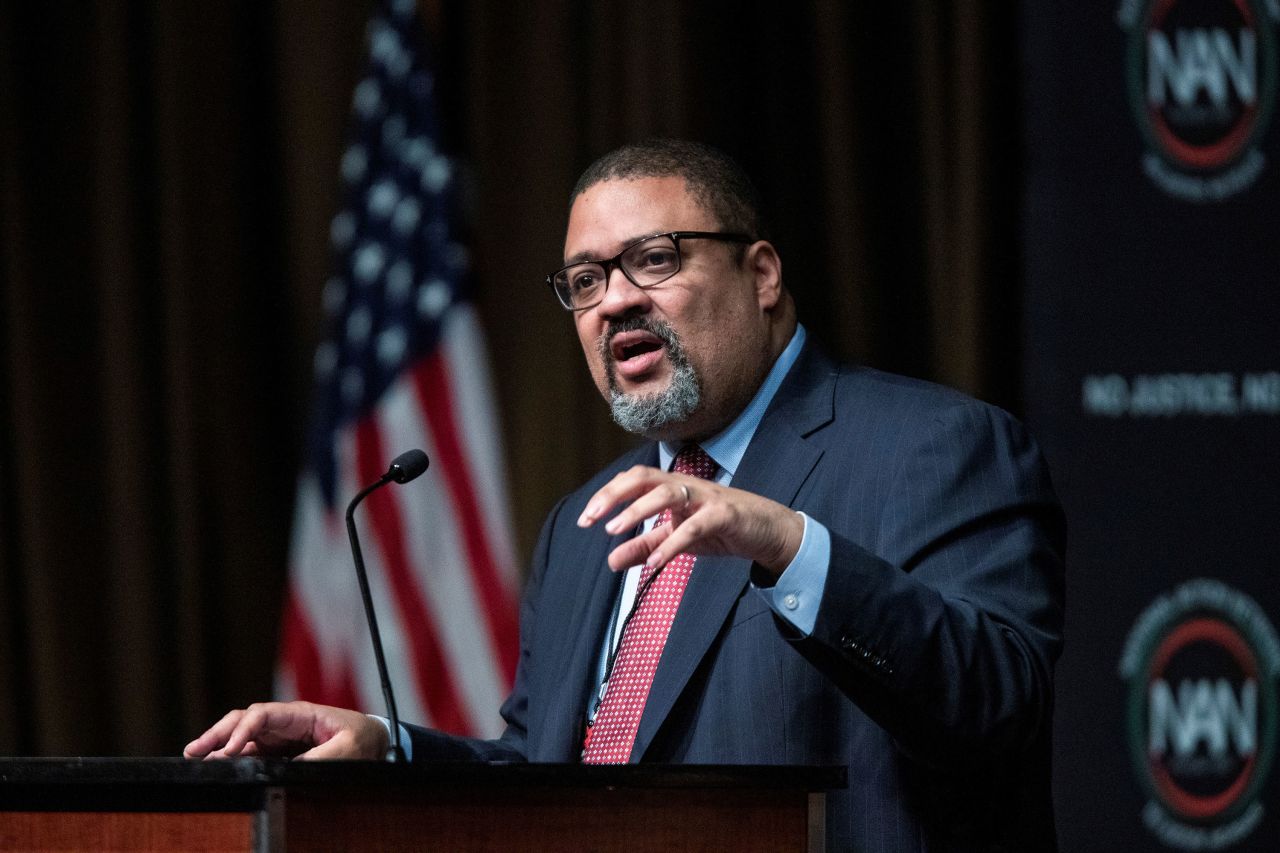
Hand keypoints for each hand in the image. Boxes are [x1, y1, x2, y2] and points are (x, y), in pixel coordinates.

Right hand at [183, 701, 388, 760]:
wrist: (373, 740)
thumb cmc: (362, 738)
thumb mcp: (349, 747)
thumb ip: (322, 755)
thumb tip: (292, 767)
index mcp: (300, 713)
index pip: (263, 715)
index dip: (243, 730)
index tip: (229, 751)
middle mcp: (285, 721)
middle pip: (244, 721)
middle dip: (219, 733)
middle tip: (194, 750)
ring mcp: (280, 735)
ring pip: (242, 736)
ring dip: (219, 744)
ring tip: (195, 757)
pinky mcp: (279, 750)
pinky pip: (251, 751)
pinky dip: (232, 756)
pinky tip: (217, 765)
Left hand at [577, 465, 803, 577]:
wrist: (768, 531)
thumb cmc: (721, 529)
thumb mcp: (676, 540)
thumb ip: (645, 547)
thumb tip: (610, 561)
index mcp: (672, 487)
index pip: (633, 481)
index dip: (607, 495)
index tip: (585, 520)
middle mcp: (686, 486)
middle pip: (644, 477)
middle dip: (614, 495)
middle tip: (591, 519)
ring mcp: (706, 498)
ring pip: (667, 494)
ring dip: (637, 511)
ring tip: (613, 532)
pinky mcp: (725, 515)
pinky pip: (695, 527)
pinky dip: (672, 544)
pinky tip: (653, 563)